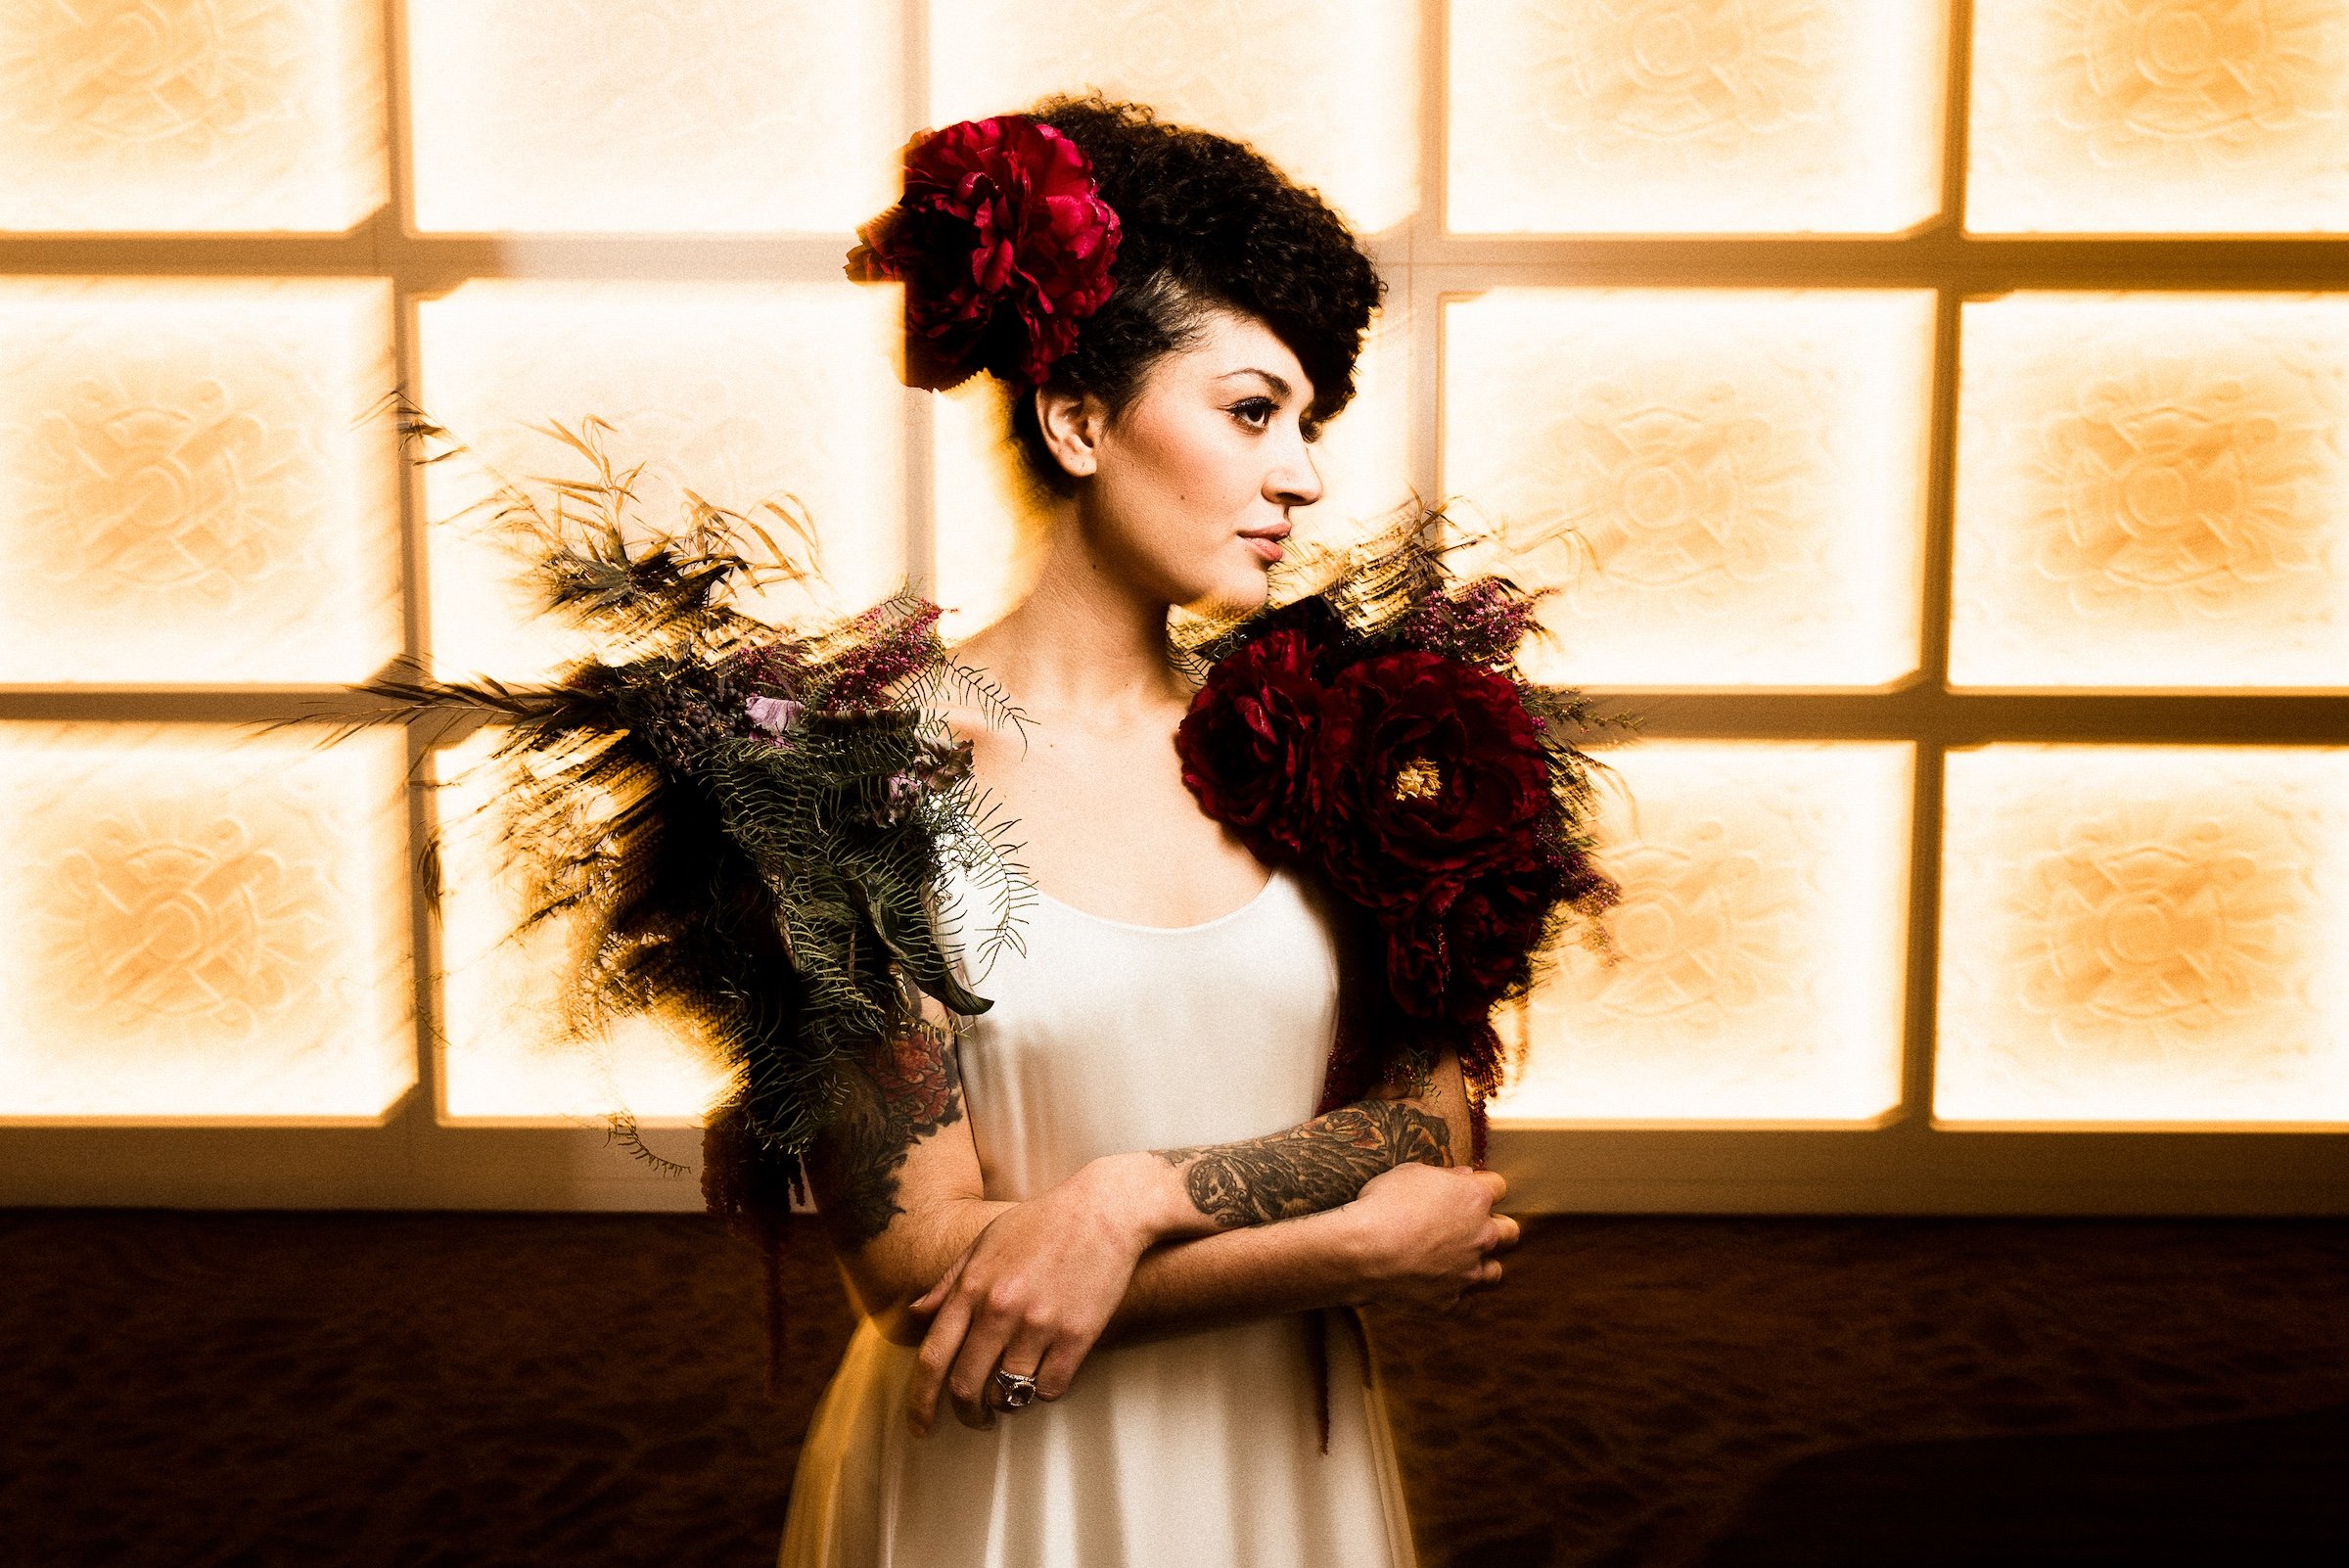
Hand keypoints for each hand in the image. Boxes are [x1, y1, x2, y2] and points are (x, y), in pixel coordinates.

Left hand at [904, 1162, 1154, 1435]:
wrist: (1105, 1210)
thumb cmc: (1042, 1223)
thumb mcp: (986, 1242)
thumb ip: (949, 1281)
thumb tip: (916, 1312)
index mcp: (972, 1287)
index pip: (933, 1358)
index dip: (920, 1402)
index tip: (920, 1427)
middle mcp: (1000, 1309)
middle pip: (966, 1386)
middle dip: (966, 1413)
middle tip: (975, 1418)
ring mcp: (1039, 1324)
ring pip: (1009, 1394)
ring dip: (1006, 1405)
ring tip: (1012, 1396)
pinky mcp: (1077, 1335)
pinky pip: (1049, 1388)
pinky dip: (1043, 1392)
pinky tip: (1045, 1376)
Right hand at [1343, 1162, 1518, 1311]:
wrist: (1363, 1252)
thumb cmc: (1383, 1205)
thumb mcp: (1410, 1174)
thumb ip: (1444, 1175)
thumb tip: (1464, 1176)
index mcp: (1474, 1199)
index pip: (1499, 1187)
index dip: (1483, 1188)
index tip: (1467, 1191)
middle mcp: (1481, 1236)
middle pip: (1510, 1232)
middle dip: (1496, 1228)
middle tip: (1471, 1228)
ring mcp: (1468, 1272)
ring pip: (1494, 1272)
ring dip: (1480, 1265)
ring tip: (1456, 1261)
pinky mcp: (1450, 1300)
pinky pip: (1462, 1302)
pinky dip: (1452, 1293)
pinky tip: (1433, 1285)